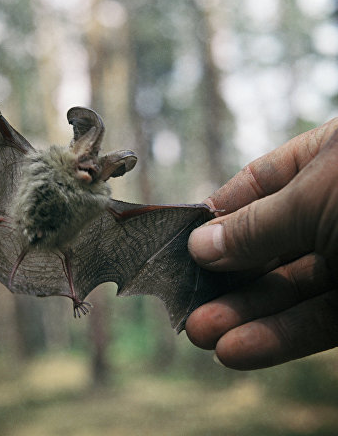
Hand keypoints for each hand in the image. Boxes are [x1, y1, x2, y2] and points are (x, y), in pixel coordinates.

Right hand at [187, 118, 337, 369]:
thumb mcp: (317, 196)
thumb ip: (256, 225)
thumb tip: (200, 243)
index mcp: (329, 159)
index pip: (260, 183)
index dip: (221, 211)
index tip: (186, 239)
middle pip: (269, 244)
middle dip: (226, 273)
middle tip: (185, 300)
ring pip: (291, 289)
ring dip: (244, 314)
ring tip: (201, 333)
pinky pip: (322, 321)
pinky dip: (278, 337)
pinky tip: (238, 349)